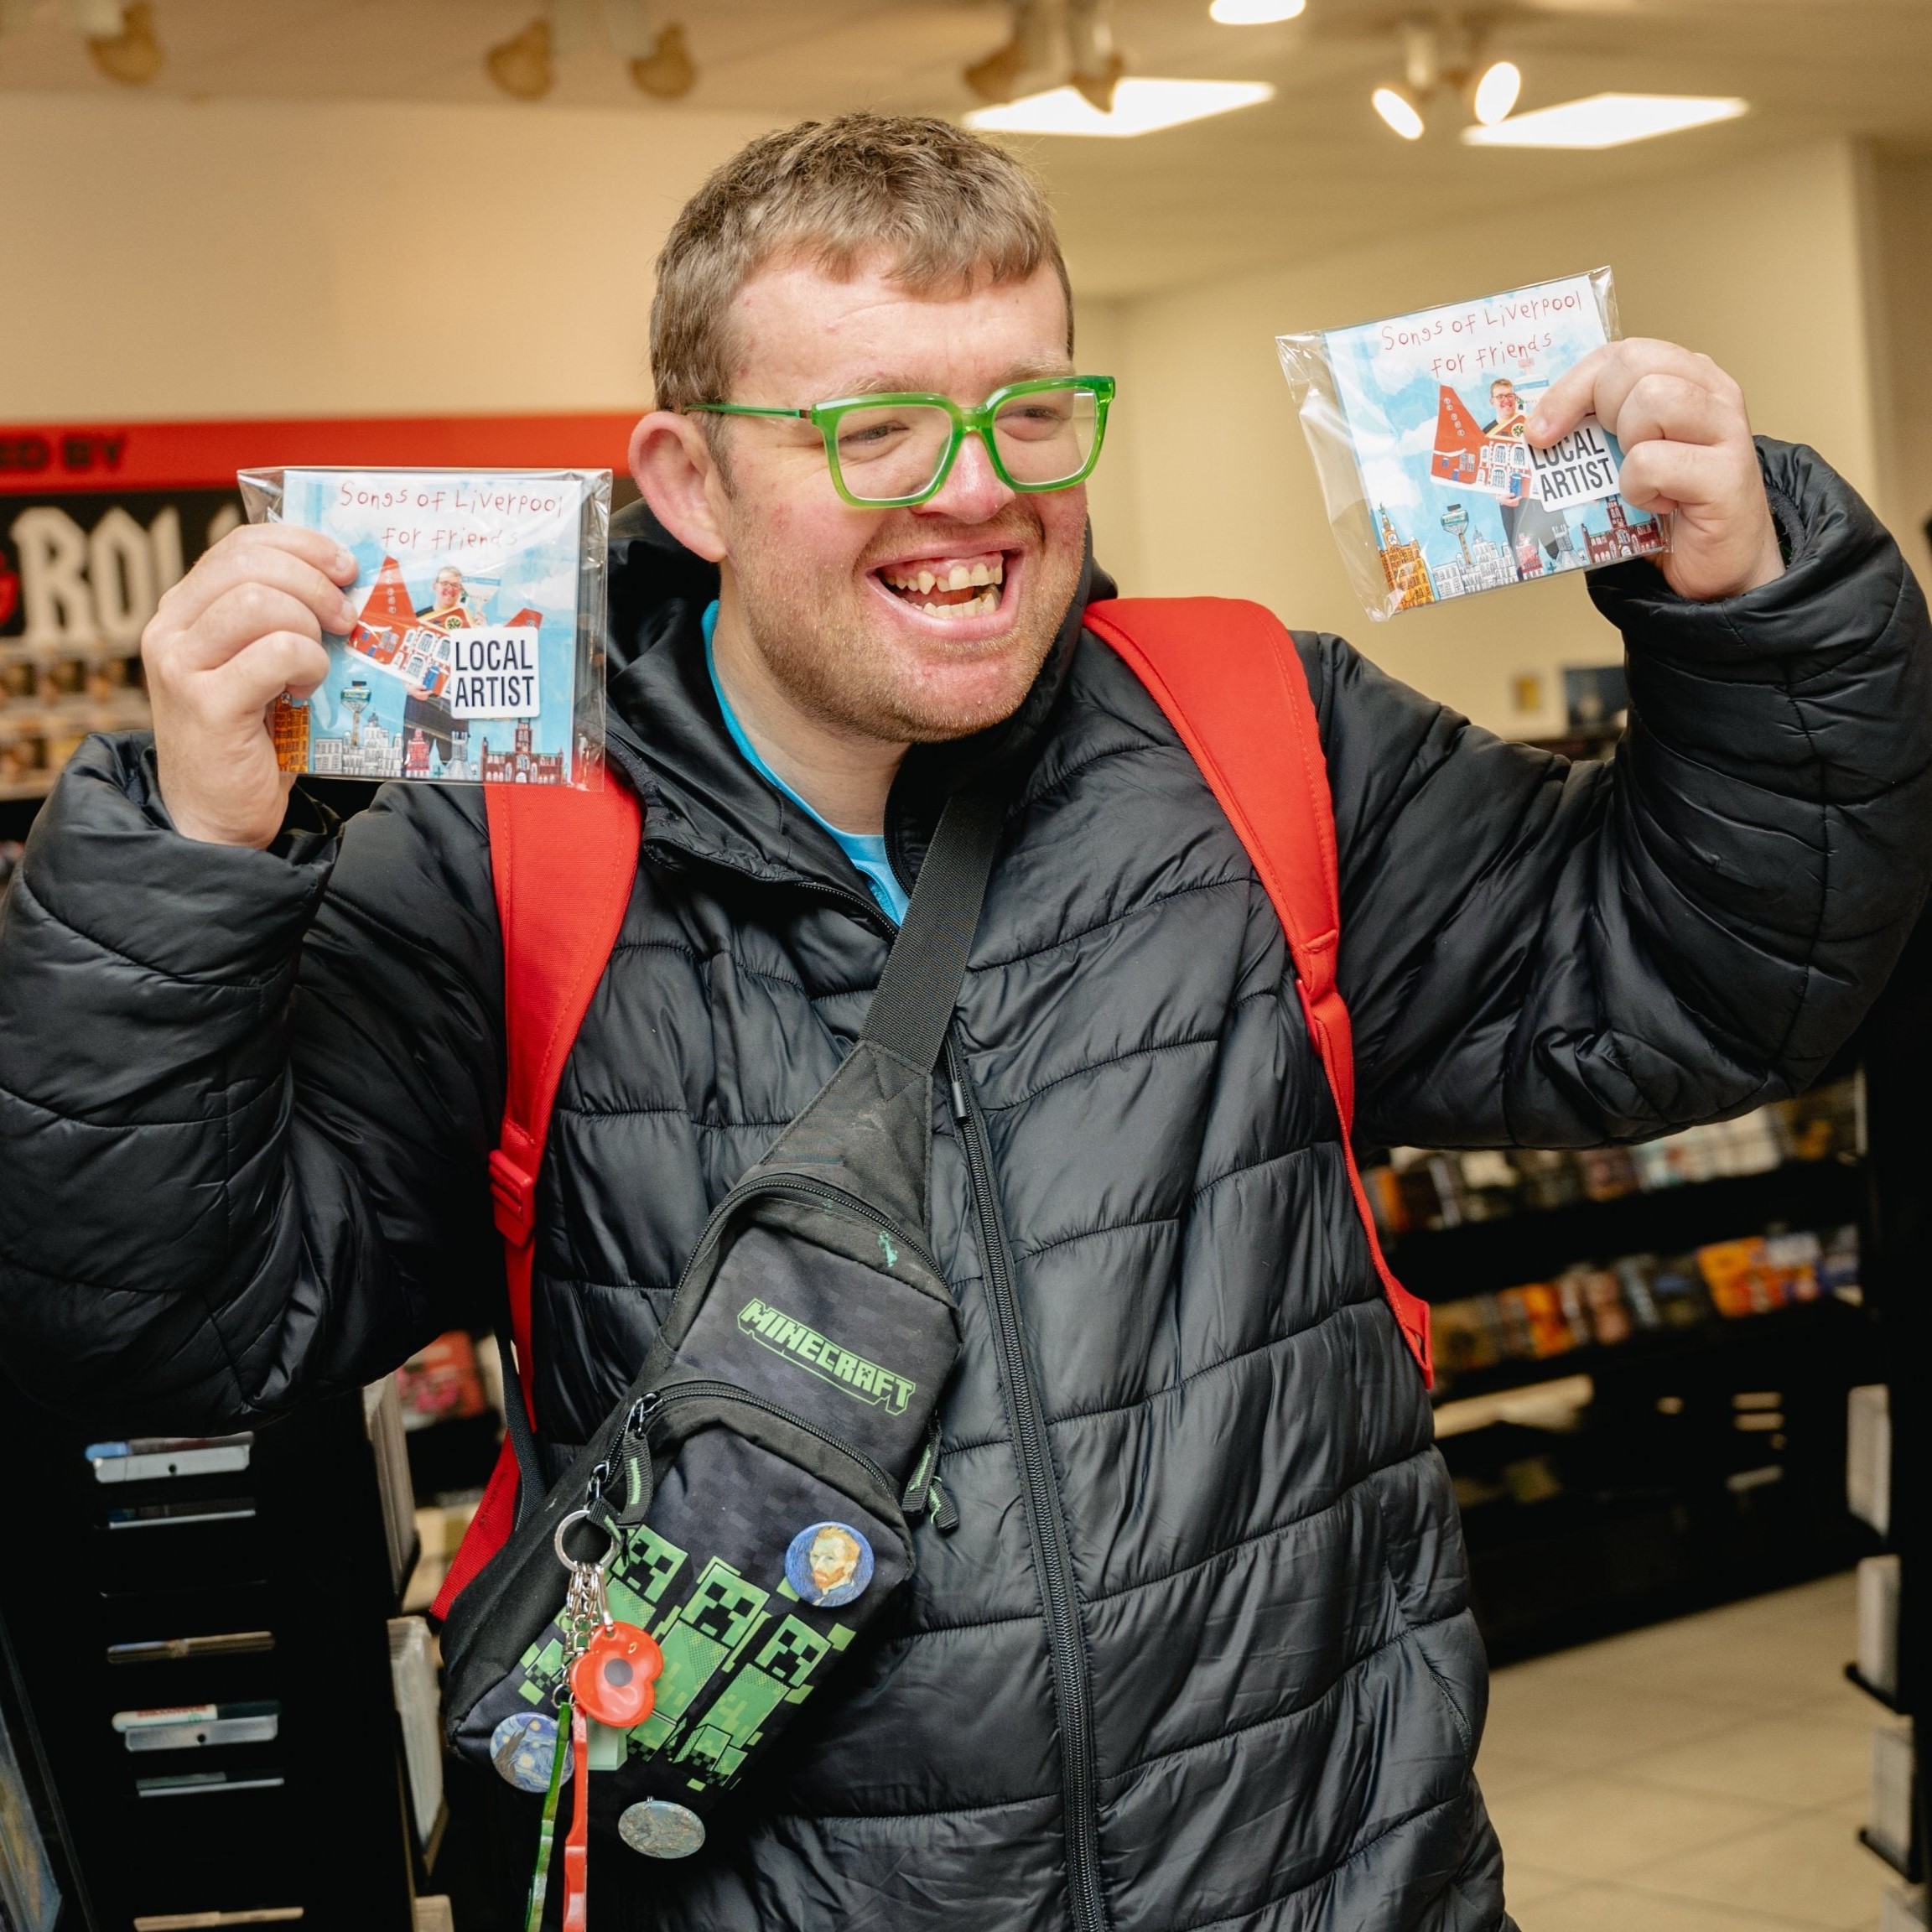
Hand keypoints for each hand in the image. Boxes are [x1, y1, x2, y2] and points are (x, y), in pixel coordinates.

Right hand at [142, 524, 357, 847]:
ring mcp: (181, 664)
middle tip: (346, 618)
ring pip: (261, 602)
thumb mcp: (263, 664)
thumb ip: (283, 619)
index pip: (241, 544)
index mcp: (186, 608)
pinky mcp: (205, 704)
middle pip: (251, 565)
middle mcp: (172, 628)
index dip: (301, 544)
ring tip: (319, 662)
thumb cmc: (254, 736)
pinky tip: (307, 690)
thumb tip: (348, 580)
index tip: (344, 567)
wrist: (219, 813)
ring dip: (310, 627)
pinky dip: (307, 664)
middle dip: (315, 583)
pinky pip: (275, 654)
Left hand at [1528, 339, 1783, 602]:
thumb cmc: (1669, 508)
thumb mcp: (1625, 456)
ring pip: (1652, 400)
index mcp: (1688, 377)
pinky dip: (1639, 489)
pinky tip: (1658, 505)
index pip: (1620, 353)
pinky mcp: (1727, 474)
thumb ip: (1598, 429)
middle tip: (1611, 455)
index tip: (1540, 430)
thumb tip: (1533, 430)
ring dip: (1626, 447)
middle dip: (1601, 411)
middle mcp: (1712, 393)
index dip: (1571, 387)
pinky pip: (1653, 462)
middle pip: (1633, 364)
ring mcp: (1726, 429)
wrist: (1719, 565)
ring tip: (1639, 478)